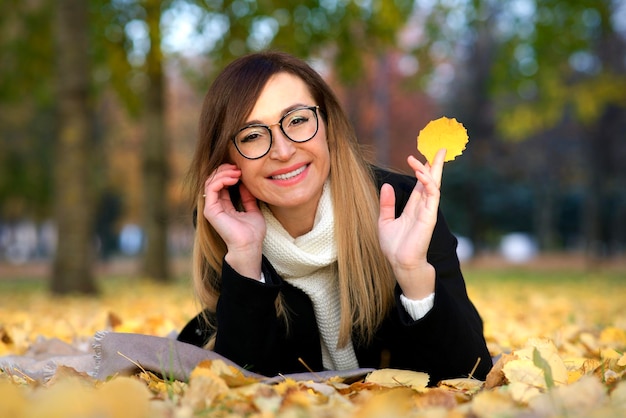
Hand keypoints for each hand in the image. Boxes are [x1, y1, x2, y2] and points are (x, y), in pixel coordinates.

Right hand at [203, 164, 265, 278]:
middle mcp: (215, 206)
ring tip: (236, 171)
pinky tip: (234, 178)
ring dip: (223, 173)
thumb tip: (246, 184)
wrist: (250, 246)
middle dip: (224, 170)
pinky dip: (222, 179)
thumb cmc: (252, 233)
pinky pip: (211, 188)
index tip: (241, 169)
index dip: (229, 173)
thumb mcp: (253, 210)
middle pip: (213, 180)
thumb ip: (248, 198)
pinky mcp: (211, 210)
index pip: (221, 184)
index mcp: (224, 206)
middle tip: (237, 167)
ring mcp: (211, 208)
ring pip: (210, 181)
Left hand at [378, 149, 445, 298]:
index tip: (423, 155)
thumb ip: (387, 204)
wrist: (399, 263)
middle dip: (436, 164)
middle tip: (441, 147)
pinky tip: (423, 173)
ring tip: (426, 156)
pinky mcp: (429, 216)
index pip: (421, 184)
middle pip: (432, 180)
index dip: (423, 169)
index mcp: (413, 207)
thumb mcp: (384, 221)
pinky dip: (429, 183)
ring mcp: (428, 211)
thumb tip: (387, 185)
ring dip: (430, 169)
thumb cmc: (394, 246)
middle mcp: (423, 206)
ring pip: (433, 185)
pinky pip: (432, 195)